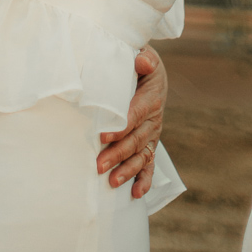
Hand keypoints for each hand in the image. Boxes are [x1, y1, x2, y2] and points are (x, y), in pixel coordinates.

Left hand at [97, 43, 166, 198]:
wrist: (152, 75)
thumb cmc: (141, 65)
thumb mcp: (146, 57)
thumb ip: (145, 58)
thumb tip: (141, 60)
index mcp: (150, 100)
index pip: (134, 115)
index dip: (120, 127)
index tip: (103, 135)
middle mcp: (153, 121)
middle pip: (135, 141)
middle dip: (117, 154)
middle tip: (99, 165)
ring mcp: (152, 135)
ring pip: (141, 156)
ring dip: (127, 170)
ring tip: (112, 182)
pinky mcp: (149, 144)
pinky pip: (149, 164)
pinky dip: (144, 180)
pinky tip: (136, 194)